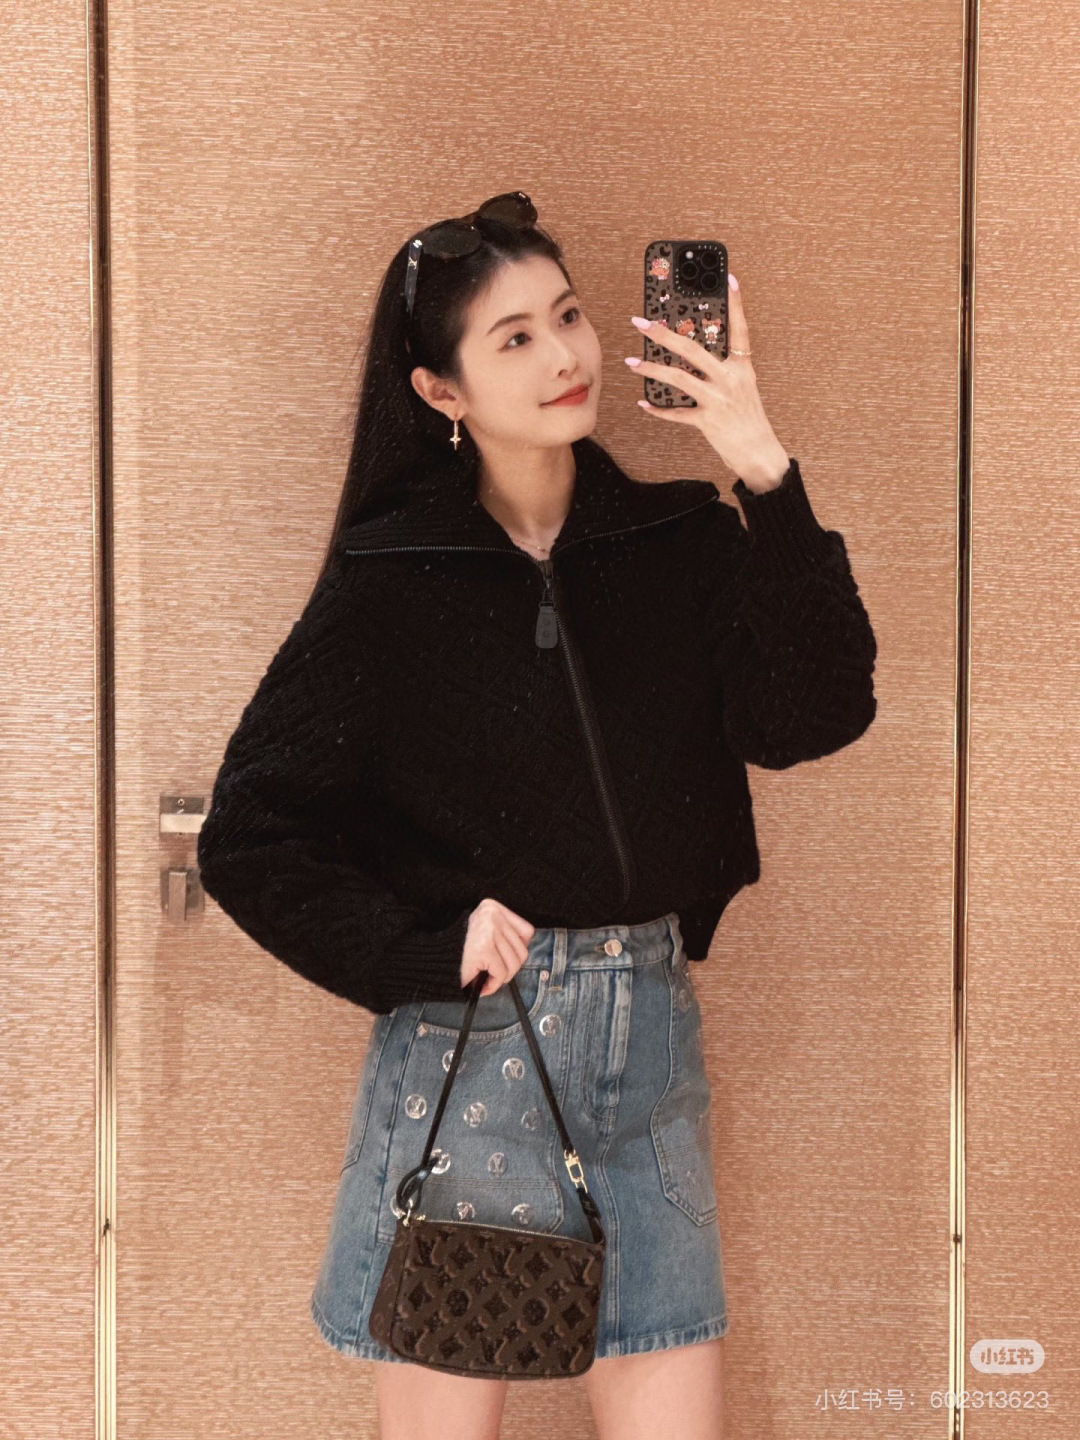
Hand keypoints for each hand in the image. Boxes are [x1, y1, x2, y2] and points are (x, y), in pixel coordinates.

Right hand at [460, 897, 535, 996]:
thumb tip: (526, 948)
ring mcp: (488, 931)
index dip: (517, 951)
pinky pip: (501, 972)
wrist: (433, 961)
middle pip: (522, 950)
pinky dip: (493, 984)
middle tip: (494, 973)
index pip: (526, 932)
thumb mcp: (486, 931)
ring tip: (487, 978)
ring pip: (514, 963)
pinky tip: (482, 983)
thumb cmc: (460, 951)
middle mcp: (491, 915)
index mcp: (492, 906)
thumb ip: (506, 935)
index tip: (502, 958)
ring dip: (501, 978)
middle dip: (510, 968)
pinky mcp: (483, 949)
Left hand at [626, 273, 789, 490]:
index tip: (729, 278)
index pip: (740, 329)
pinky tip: (643, 403)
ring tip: (631, 360)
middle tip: (641, 321)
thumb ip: (724, 369)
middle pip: (693, 349)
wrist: (760, 454)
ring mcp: (718, 400)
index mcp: (742, 368)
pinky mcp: (708, 421)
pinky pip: (676, 413)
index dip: (736, 303)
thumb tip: (693, 355)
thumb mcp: (743, 388)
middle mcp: (731, 379)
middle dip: (663, 334)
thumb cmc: (749, 420)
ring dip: (651, 368)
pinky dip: (658, 409)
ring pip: (678, 378)